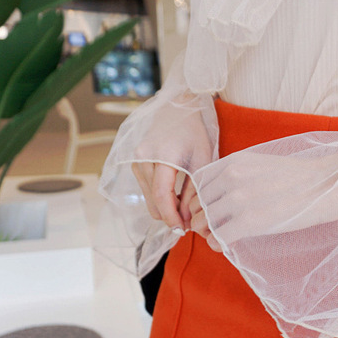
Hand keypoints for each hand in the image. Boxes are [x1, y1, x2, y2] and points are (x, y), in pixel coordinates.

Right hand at [129, 92, 215, 233]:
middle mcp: (143, 157)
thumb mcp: (203, 160)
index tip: (181, 229)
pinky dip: (158, 198)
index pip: (162, 194)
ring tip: (184, 210)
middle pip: (152, 200)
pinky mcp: (134, 162)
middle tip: (187, 224)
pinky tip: (175, 197)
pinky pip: (145, 189)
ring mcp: (136, 160)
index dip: (171, 216)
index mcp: (163, 155)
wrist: (178, 108)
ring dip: (164, 207)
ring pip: (147, 197)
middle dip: (168, 216)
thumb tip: (187, 217)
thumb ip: (195, 189)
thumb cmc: (195, 132)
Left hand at [186, 148, 337, 247]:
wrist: (327, 184)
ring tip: (218, 238)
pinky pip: (219, 236)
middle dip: (199, 219)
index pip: (197, 183)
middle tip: (209, 229)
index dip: (197, 201)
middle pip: (197, 203)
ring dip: (206, 233)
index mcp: (233, 162)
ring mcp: (239, 199)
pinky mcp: (250, 221)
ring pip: (204, 221)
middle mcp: (231, 177)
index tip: (205, 212)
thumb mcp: (261, 165)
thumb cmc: (299, 178)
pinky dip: (217, 244)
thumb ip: (238, 175)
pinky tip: (225, 246)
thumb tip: (222, 196)